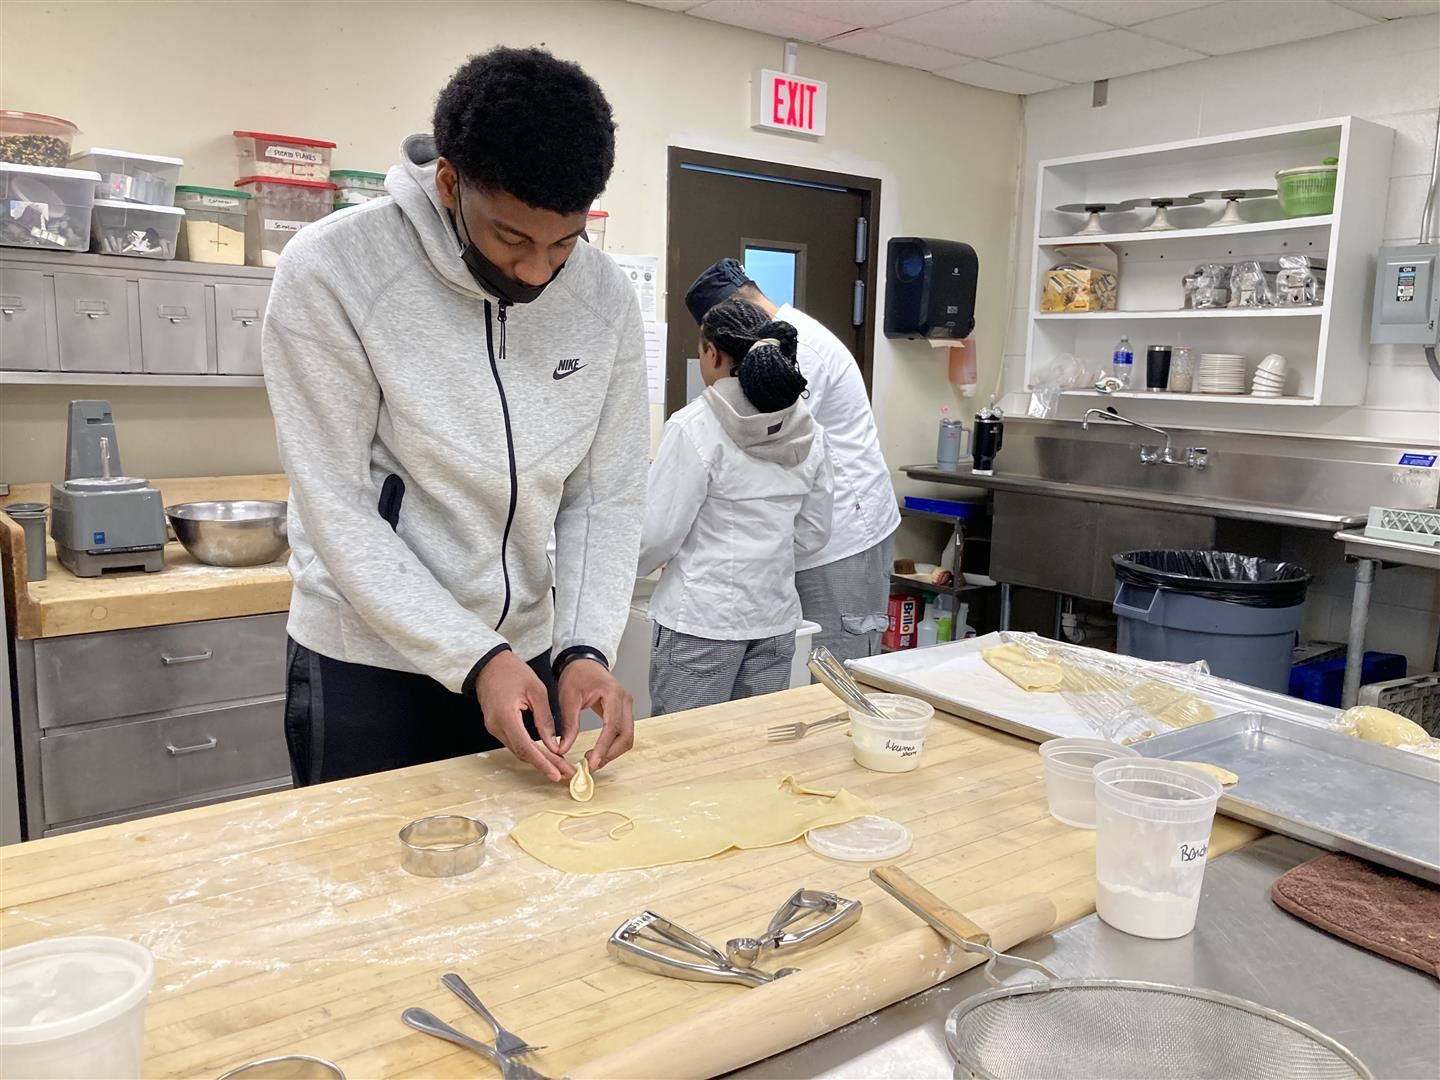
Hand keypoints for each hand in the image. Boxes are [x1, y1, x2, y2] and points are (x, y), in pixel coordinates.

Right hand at [475, 651, 570, 781]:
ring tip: (560, 766)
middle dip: (545, 764)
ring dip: (538, 759)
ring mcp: (493, 727)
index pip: (525, 746)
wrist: (489, 664)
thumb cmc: (512, 671)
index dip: (542, 762)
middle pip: (522, 752)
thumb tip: (553, 744)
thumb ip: (545, 719)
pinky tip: (544, 754)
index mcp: (506, 716)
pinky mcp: (496, 726)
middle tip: (565, 772)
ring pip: (518, 750)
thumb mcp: (536, 690)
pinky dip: (530, 750)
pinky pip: (514, 742)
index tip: (556, 773)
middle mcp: (496, 726)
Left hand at [557, 659, 634, 771]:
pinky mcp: (624, 711)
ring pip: (627, 737)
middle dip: (610, 754)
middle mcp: (625, 701)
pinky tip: (599, 751)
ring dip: (612, 752)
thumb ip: (568, 725)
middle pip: (626, 736)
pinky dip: (613, 745)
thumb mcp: (568, 699)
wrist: (584, 661)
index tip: (592, 763)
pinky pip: (624, 733)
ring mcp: (627, 706)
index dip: (604, 747)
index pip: (612, 727)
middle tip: (591, 765)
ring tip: (593, 760)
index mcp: (613, 694)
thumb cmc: (576, 675)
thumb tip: (563, 749)